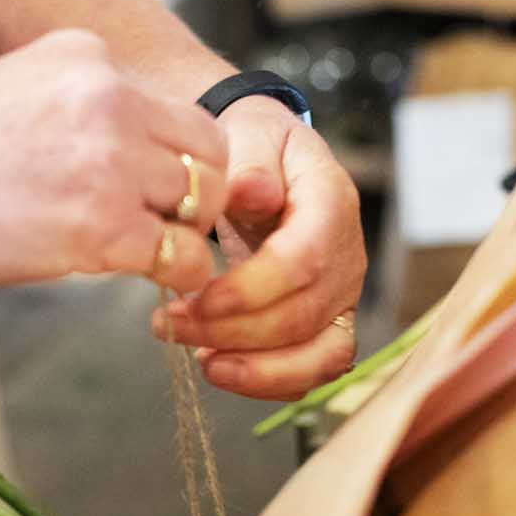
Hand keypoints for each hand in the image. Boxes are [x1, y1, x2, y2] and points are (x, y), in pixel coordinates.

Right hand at [0, 30, 229, 289]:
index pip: (173, 109)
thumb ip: (75, 114)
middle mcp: (107, 96)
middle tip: (167, 233)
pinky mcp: (101, 224)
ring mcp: (108, 159)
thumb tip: (126, 166)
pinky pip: (182, 256)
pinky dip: (176, 278)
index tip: (150, 196)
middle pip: (206, 151)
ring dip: (183, 238)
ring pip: (201, 203)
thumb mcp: (11, 96)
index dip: (171, 160)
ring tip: (148, 262)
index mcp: (85, 57)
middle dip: (196, 196)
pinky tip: (148, 287)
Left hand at [150, 97, 366, 399]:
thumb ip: (250, 163)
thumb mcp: (249, 134)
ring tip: (198, 360)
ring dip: (255, 371)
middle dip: (232, 332)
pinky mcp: (326, 326)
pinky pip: (311, 371)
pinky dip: (265, 380)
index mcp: (331, 203)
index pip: (304, 260)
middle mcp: (347, 256)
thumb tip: (254, 192)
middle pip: (303, 316)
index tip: (196, 298)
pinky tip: (217, 365)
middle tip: (169, 323)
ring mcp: (341, 297)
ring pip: (318, 357)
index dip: (250, 291)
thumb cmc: (256, 149)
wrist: (269, 164)